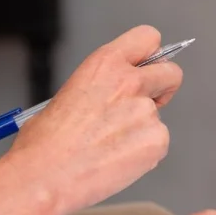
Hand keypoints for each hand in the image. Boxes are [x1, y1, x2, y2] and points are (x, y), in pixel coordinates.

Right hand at [2, 25, 183, 214]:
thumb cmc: (46, 143)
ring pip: (159, 117)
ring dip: (143, 129)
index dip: (152, 55)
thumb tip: (115, 96)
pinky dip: (144, 153)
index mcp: (105, 64)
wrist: (44, 177)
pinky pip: (159, 143)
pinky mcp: (157, 140)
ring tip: (109, 146)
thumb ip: (102, 87)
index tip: (148, 70)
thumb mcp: (69, 94)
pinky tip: (116, 160)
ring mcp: (146, 112)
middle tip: (143, 108)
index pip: (148, 38)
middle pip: (172, 73)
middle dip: (163, 89)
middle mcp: (130, 82)